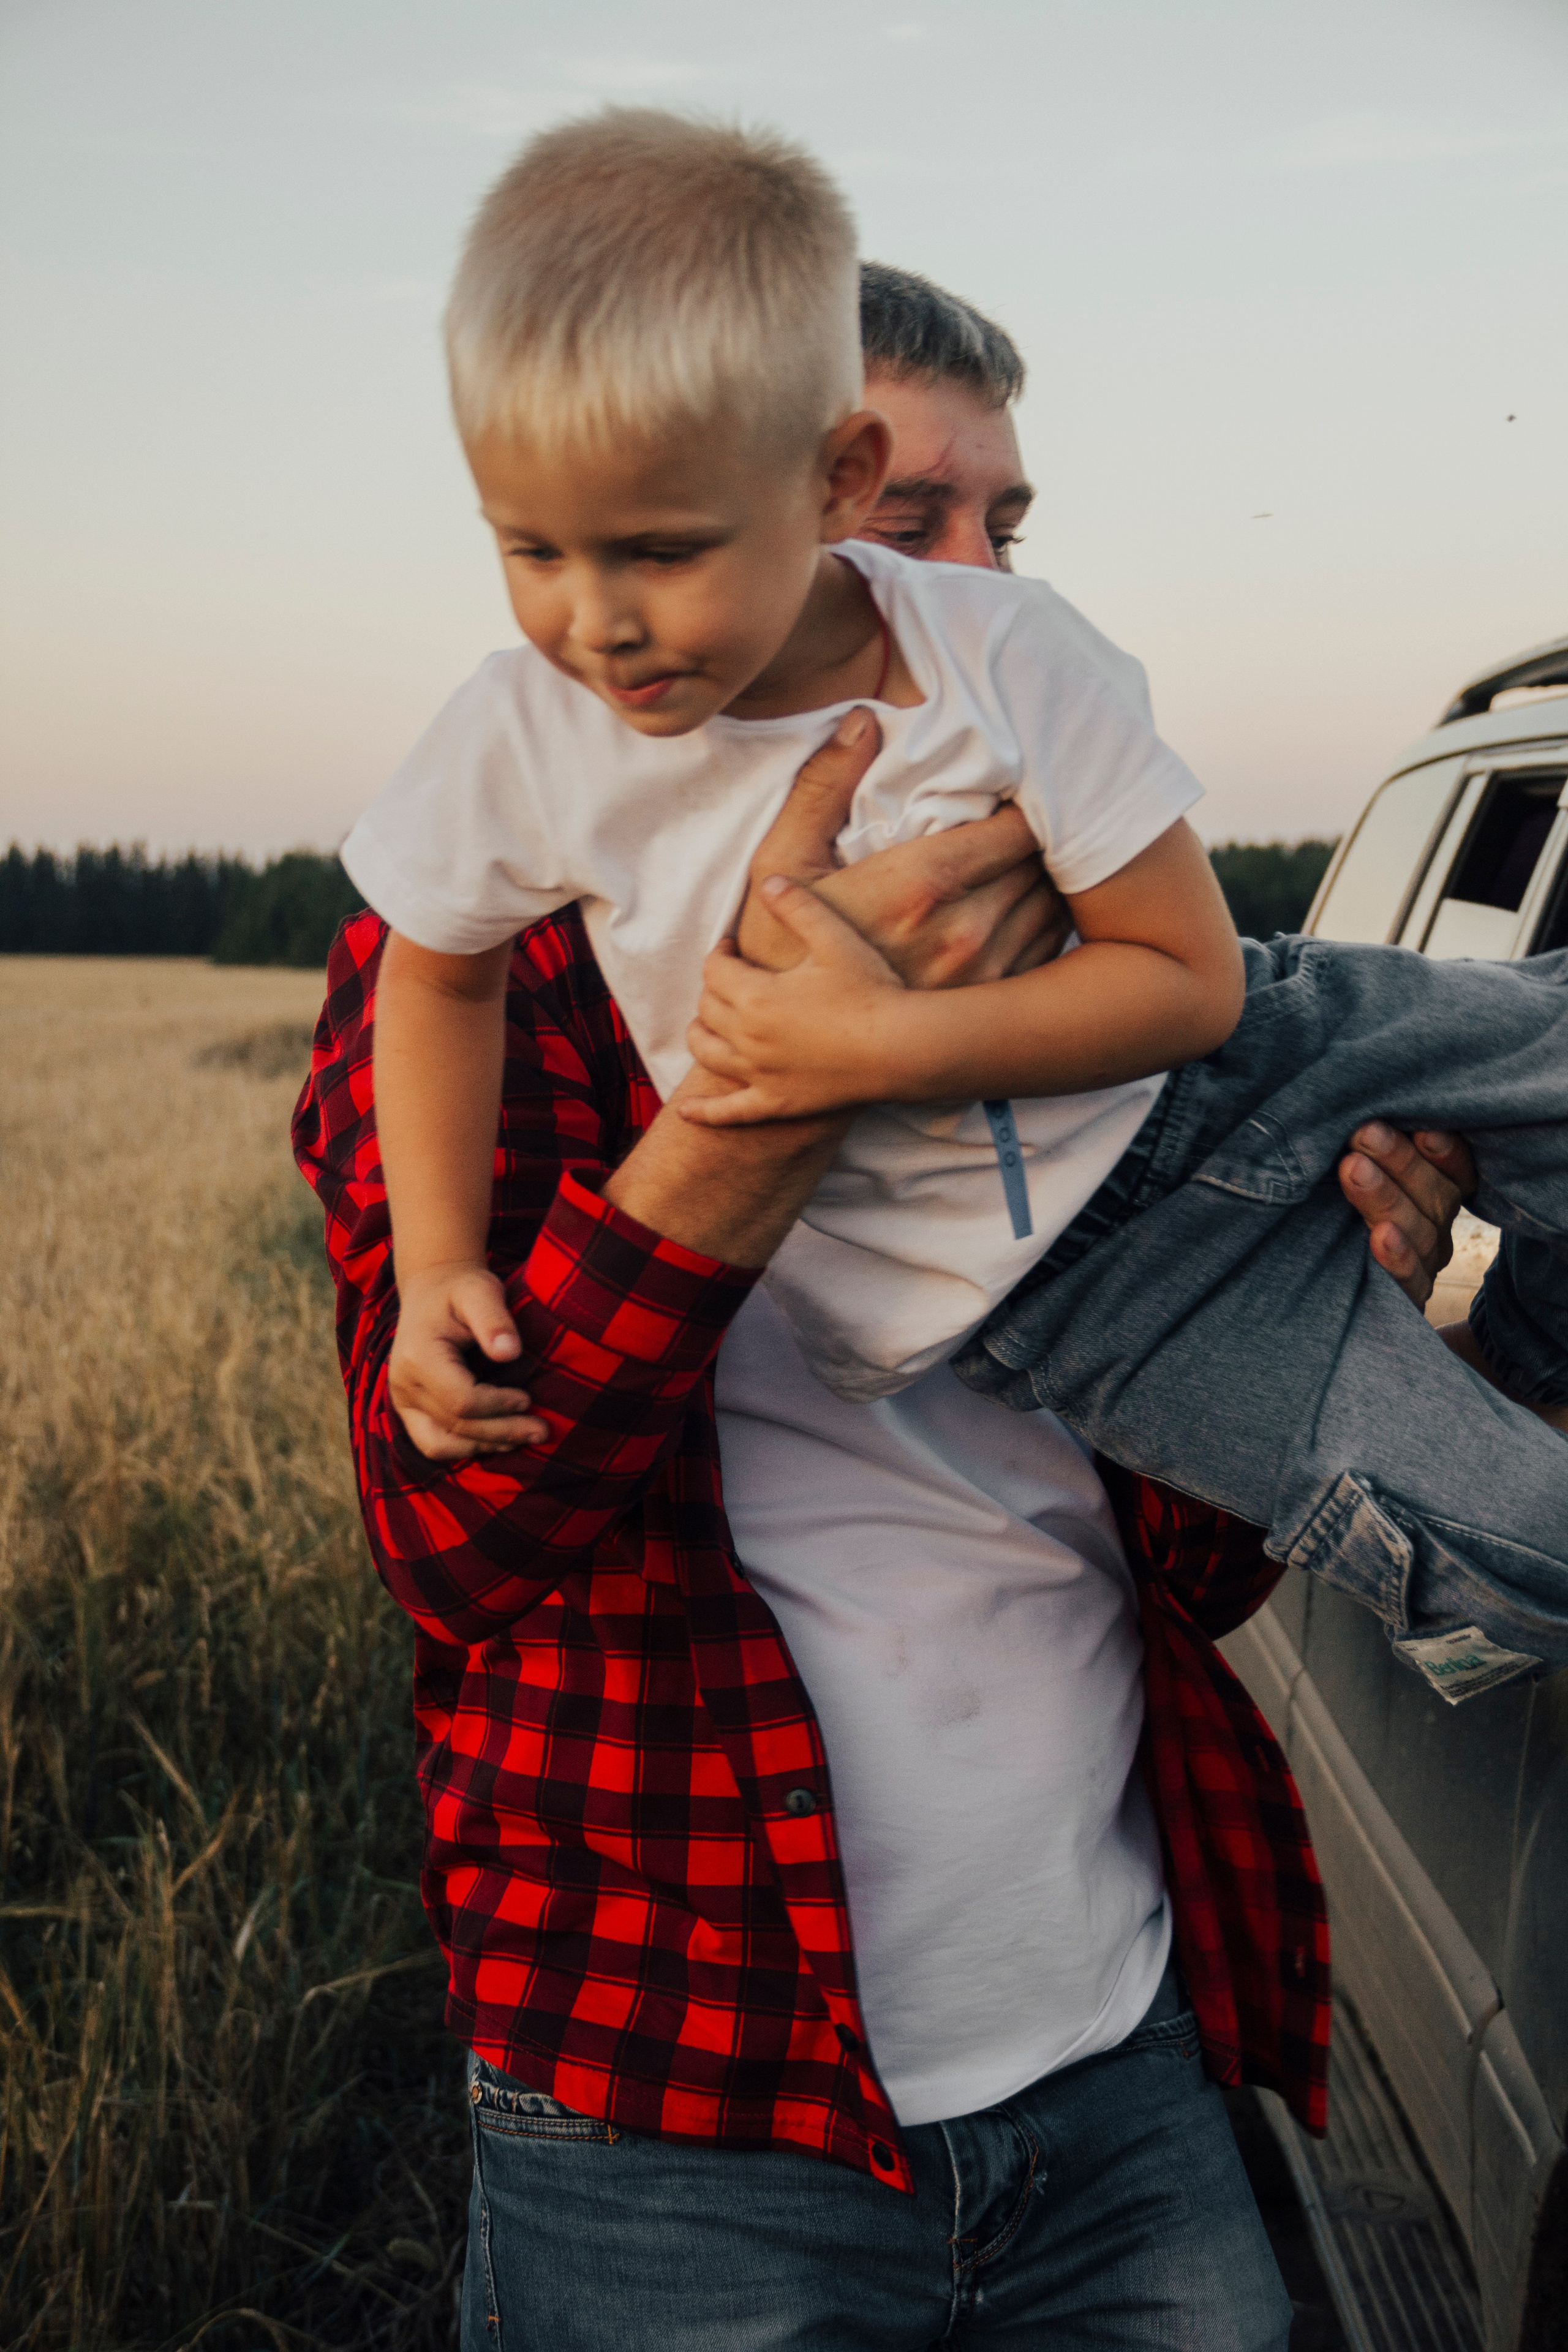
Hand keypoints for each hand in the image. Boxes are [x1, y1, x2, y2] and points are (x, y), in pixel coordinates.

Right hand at [387, 1260, 547, 1460]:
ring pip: (441, 1444)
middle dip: (502, 1432)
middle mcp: (403, 1384)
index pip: (462, 1401)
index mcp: (418, 1358)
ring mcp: (402, 1400)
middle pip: (455, 1427)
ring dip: (484, 1446)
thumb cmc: (461, 1289)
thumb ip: (494, 1320)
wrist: (432, 1289)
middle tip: (542, 1430)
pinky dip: (466, 1446)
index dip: (499, 1406)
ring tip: (522, 1438)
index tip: (528, 1399)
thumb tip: (509, 1353)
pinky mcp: (409, 1409)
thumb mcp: (481, 1292)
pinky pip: (433, 1442)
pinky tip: (498, 1439)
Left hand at [683, 880, 906, 1125]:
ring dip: (701, 1034)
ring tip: (708, 1023)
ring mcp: (760, 1074)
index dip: (720, 952)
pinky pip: (730, 1113)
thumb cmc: (872, 990)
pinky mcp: (777, 1103)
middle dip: (713, 988)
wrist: (901, 1047)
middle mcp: (748, 1037)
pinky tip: (686, 1113)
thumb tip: (768, 881)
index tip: (733, 946)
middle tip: (732, 978)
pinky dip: (705, 1113)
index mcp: (756, 995)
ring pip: (707, 1052)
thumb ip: (798, 907)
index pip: (715, 969)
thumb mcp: (835, 938)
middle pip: (708, 1008)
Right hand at [737, 709, 1068, 986]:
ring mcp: (984, 977)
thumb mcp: (781, 863)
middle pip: (1041, 863)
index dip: (1026, 801)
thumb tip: (862, 720)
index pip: (1016, 826)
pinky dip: (1049, 924)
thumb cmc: (780, 955)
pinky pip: (1050, 953)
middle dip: (1044, 835)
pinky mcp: (992, 1010)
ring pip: (1054, 907)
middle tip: (1038, 812)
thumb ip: (824, 786)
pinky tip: (1029, 907)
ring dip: (1052, 879)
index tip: (1019, 788)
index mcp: (919, 887)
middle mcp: (964, 933)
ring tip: (1041, 856)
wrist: (793, 1055)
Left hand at [1337, 1124, 1476, 1308]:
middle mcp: (1435, 1230)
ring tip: (1354, 1168)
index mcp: (1434, 1196)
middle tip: (1365, 1132)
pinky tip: (1381, 1236)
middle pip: (1436, 1195)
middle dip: (1401, 1161)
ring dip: (1387, 1198)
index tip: (1424, 1129)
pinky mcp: (1403, 1302)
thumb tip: (1345, 1110)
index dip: (1447, 1152)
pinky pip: (1407, 1280)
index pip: (1457, 1171)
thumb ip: (1363, 1154)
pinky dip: (1397, 1257)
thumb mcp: (1354, 1181)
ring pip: (1421, 1232)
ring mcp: (1423, 1267)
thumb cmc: (1335, 1223)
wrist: (1322, 1307)